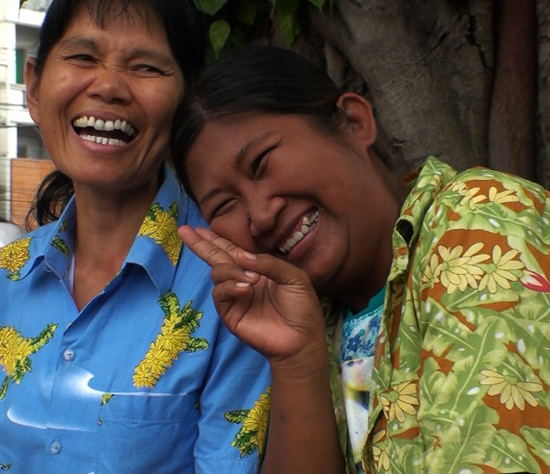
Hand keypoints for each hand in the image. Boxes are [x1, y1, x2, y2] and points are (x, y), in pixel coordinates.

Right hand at [178, 226, 326, 365]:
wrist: (301, 338)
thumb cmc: (301, 306)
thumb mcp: (293, 277)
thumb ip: (269, 263)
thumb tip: (241, 255)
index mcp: (256, 269)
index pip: (231, 250)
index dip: (215, 239)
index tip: (197, 227)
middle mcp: (241, 280)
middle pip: (215, 258)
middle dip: (200, 244)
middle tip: (183, 230)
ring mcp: (234, 297)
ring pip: (218, 273)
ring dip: (231, 271)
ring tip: (253, 280)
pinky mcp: (230, 313)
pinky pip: (220, 294)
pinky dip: (230, 287)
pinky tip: (245, 289)